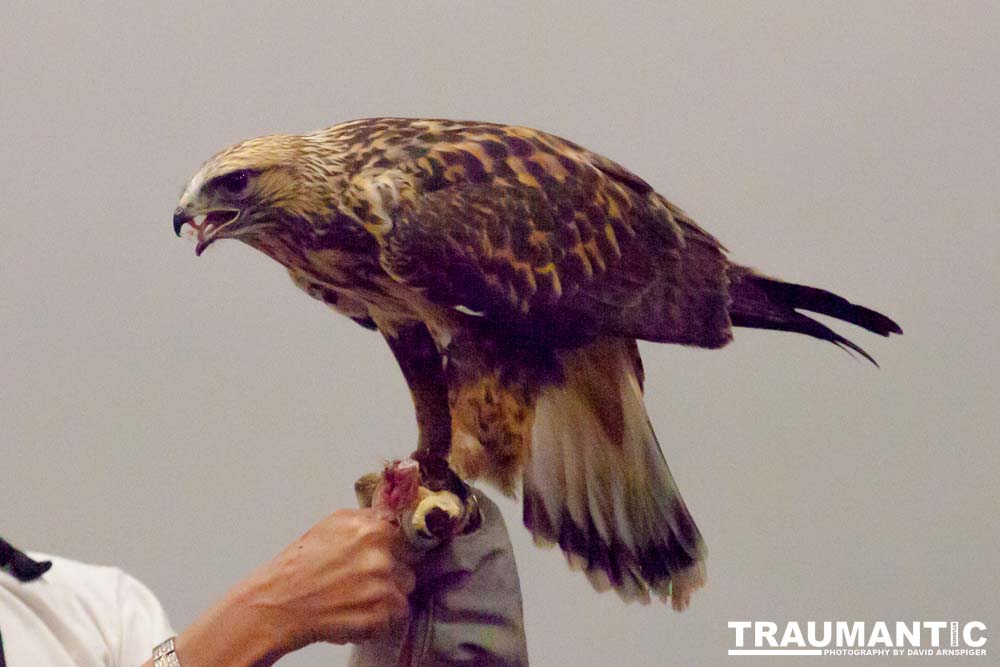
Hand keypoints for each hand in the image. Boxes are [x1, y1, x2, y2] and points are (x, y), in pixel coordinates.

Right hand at [164, 509, 415, 666]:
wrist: (279, 602)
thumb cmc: (300, 565)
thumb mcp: (333, 524)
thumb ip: (367, 519)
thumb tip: (392, 515)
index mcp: (372, 528)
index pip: (406, 536)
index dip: (396, 548)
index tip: (390, 555)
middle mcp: (381, 554)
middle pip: (408, 564)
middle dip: (392, 572)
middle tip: (363, 580)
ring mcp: (383, 585)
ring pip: (404, 589)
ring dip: (388, 595)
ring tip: (358, 597)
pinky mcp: (382, 614)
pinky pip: (397, 614)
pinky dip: (382, 618)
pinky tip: (358, 613)